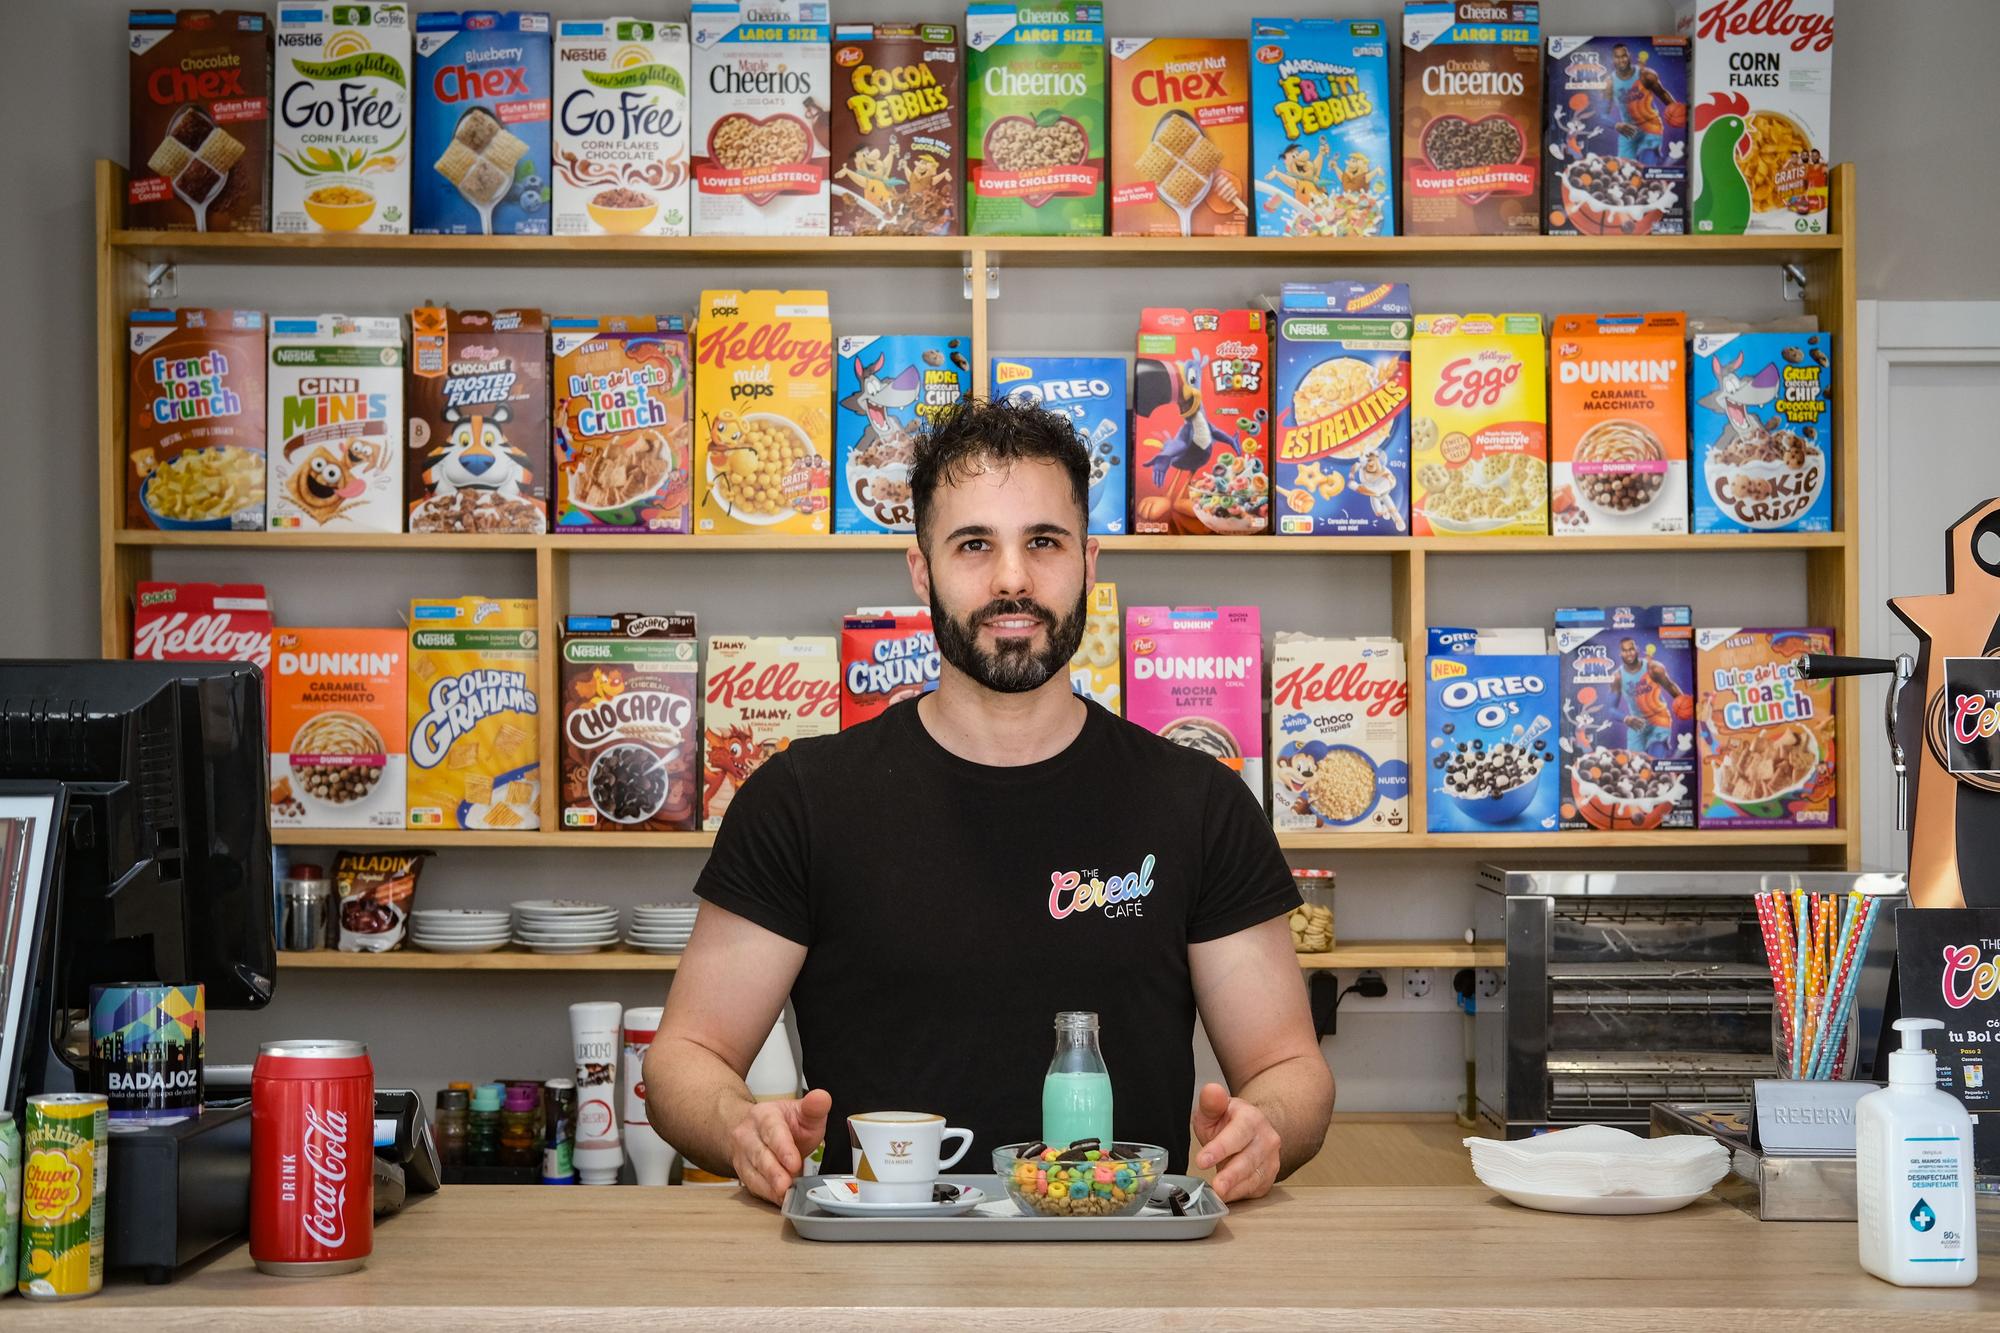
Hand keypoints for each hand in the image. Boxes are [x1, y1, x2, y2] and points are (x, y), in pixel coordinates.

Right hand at [729, 1088, 829, 1205]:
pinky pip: (752, 1185)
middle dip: (773, 1171)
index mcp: (764, 1115)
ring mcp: (742, 1155)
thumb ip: (814, 1107)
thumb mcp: (803, 1112)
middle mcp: (748, 1134)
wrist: (758, 1130)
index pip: (772, 1130)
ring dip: (768, 1186)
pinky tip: (779, 1199)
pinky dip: (766, 1194)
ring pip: (752, 1172)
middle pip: (759, 1154)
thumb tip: (821, 1098)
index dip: (783, 1148)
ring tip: (783, 1195)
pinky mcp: (742, 1173)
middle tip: (786, 1185)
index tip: (794, 1163)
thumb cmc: (786, 1124)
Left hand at [1190, 1082, 1280, 1201]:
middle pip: (1248, 1159)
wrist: (1250, 1130)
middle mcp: (1266, 1139)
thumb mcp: (1214, 1109)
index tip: (1202, 1160)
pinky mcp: (1269, 1176)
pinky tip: (1227, 1195)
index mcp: (1251, 1118)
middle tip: (1216, 1186)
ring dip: (1237, 1187)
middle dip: (1231, 1174)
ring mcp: (1270, 1159)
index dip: (1220, 1148)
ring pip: (1254, 1176)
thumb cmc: (1229, 1121)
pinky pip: (1255, 1188)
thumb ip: (1211, 1102)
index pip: (1237, 1134)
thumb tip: (1212, 1090)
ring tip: (1220, 1194)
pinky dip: (1240, 1193)